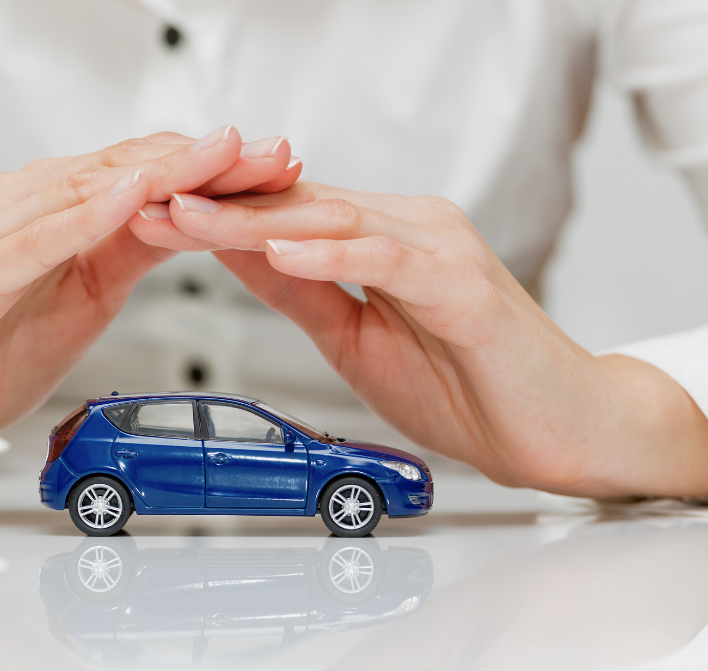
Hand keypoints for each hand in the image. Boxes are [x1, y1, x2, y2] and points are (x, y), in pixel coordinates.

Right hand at [0, 127, 299, 493]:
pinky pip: (37, 239)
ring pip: (90, 191)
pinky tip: (130, 199)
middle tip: (277, 152)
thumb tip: (186, 222)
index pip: (145, 173)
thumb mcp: (79, 300)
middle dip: (210, 160)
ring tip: (225, 154)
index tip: (280, 165)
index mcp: (53, 211)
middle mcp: (22, 205)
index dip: (215, 166)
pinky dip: (86, 217)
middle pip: (130, 168)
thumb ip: (124, 252)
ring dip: (165, 172)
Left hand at [160, 182, 707, 498]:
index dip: (216, 215)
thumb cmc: (473, 389)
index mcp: (382, 241)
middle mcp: (410, 230)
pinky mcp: (464, 285)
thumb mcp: (356, 340)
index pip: (286, 215)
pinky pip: (387, 260)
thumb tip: (240, 255)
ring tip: (189, 216)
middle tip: (146, 199)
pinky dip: (332, 252)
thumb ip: (304, 292)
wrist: (561, 433)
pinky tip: (282, 249)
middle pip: (298, 206)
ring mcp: (440, 250)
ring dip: (253, 220)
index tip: (151, 215)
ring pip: (332, 220)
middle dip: (216, 206)